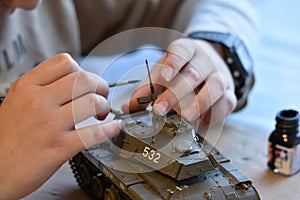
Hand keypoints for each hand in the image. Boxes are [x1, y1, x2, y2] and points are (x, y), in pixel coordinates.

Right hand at [0, 53, 121, 198]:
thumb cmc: (7, 137)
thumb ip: (42, 88)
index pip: (65, 63)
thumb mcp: (16, 101)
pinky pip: (95, 133)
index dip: (82, 70)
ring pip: (93, 102)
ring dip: (105, 107)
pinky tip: (113, 127)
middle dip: (101, 86)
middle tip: (101, 95)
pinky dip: (110, 129)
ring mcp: (50, 124)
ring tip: (102, 114)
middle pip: (84, 79)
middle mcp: (38, 102)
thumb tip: (72, 80)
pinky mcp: (60, 147)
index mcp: (27, 87)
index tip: (87, 81)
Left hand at [122, 38, 236, 125]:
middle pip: (194, 74)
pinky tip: (202, 122)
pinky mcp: (229, 91)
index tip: (164, 77)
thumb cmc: (183, 68)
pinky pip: (228, 102)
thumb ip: (147, 87)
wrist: (210, 60)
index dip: (173, 63)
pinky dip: (216, 114)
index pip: (181, 51)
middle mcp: (205, 61)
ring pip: (216, 86)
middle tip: (160, 109)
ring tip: (186, 117)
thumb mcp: (164, 71)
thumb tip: (129, 106)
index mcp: (187, 51)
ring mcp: (220, 75)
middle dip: (175, 93)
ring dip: (200, 103)